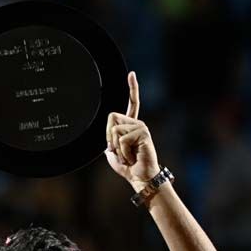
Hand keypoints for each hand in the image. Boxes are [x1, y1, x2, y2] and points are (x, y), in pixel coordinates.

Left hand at [105, 72, 159, 190]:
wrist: (140, 177)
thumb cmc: (127, 166)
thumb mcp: (113, 151)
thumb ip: (109, 140)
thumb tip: (106, 142)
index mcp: (130, 125)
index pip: (132, 103)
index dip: (132, 88)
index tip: (132, 74)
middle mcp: (137, 123)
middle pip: (111, 117)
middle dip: (108, 136)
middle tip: (119, 150)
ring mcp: (141, 127)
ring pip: (114, 129)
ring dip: (116, 147)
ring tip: (127, 155)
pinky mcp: (143, 133)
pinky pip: (121, 139)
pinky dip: (122, 151)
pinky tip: (132, 156)